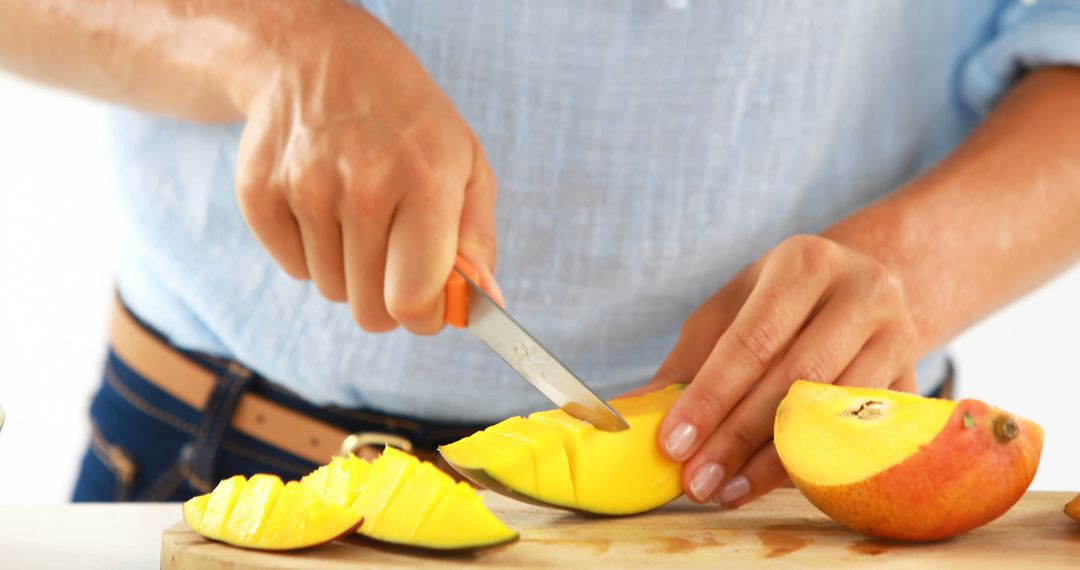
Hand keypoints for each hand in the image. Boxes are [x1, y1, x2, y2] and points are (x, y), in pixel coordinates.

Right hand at [230, 3, 500, 332]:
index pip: (413, 299)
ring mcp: (304, 188)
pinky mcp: (258, 194)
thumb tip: (485, 303)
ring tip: (358, 214)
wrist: (318, 59)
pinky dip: (311, 252)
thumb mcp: (465, 163)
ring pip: (332, 290)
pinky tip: (322, 203)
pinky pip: (294, 269)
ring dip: (350, 270)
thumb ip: (477, 239)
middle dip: (388, 299)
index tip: (429, 307)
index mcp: (426, 180)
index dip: (424, 318)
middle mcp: (363, 185)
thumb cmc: (408, 123)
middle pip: (370, 310)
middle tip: (395, 258)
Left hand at [633, 235, 919, 505]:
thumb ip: (687, 362)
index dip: (711, 396)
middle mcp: (863, 292)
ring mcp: (900, 338)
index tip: (674, 442)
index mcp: (806, 262)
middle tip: (695, 481)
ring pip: (831, 414)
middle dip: (736, 438)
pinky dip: (810, 465)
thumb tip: (635, 411)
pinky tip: (769, 484)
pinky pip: (860, 436)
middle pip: (793, 380)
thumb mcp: (730, 313)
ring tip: (724, 490)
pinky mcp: (916, 383)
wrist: (860, 292)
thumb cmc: (778, 304)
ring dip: (772, 462)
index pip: (753, 340)